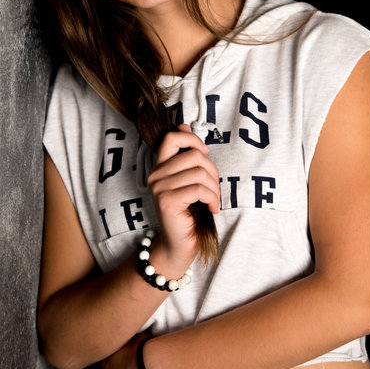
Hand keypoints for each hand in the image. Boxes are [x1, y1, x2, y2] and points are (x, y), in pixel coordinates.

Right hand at [147, 124, 219, 266]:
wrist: (180, 244)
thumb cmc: (188, 212)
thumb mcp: (189, 180)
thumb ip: (186, 156)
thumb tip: (182, 124)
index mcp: (159, 167)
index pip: (171, 138)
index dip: (191, 138)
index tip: (205, 151)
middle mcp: (155, 175)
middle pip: (193, 155)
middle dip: (212, 171)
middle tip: (214, 189)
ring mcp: (159, 188)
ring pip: (199, 173)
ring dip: (214, 188)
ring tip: (213, 201)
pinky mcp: (167, 202)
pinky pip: (199, 189)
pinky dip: (212, 198)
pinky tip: (212, 208)